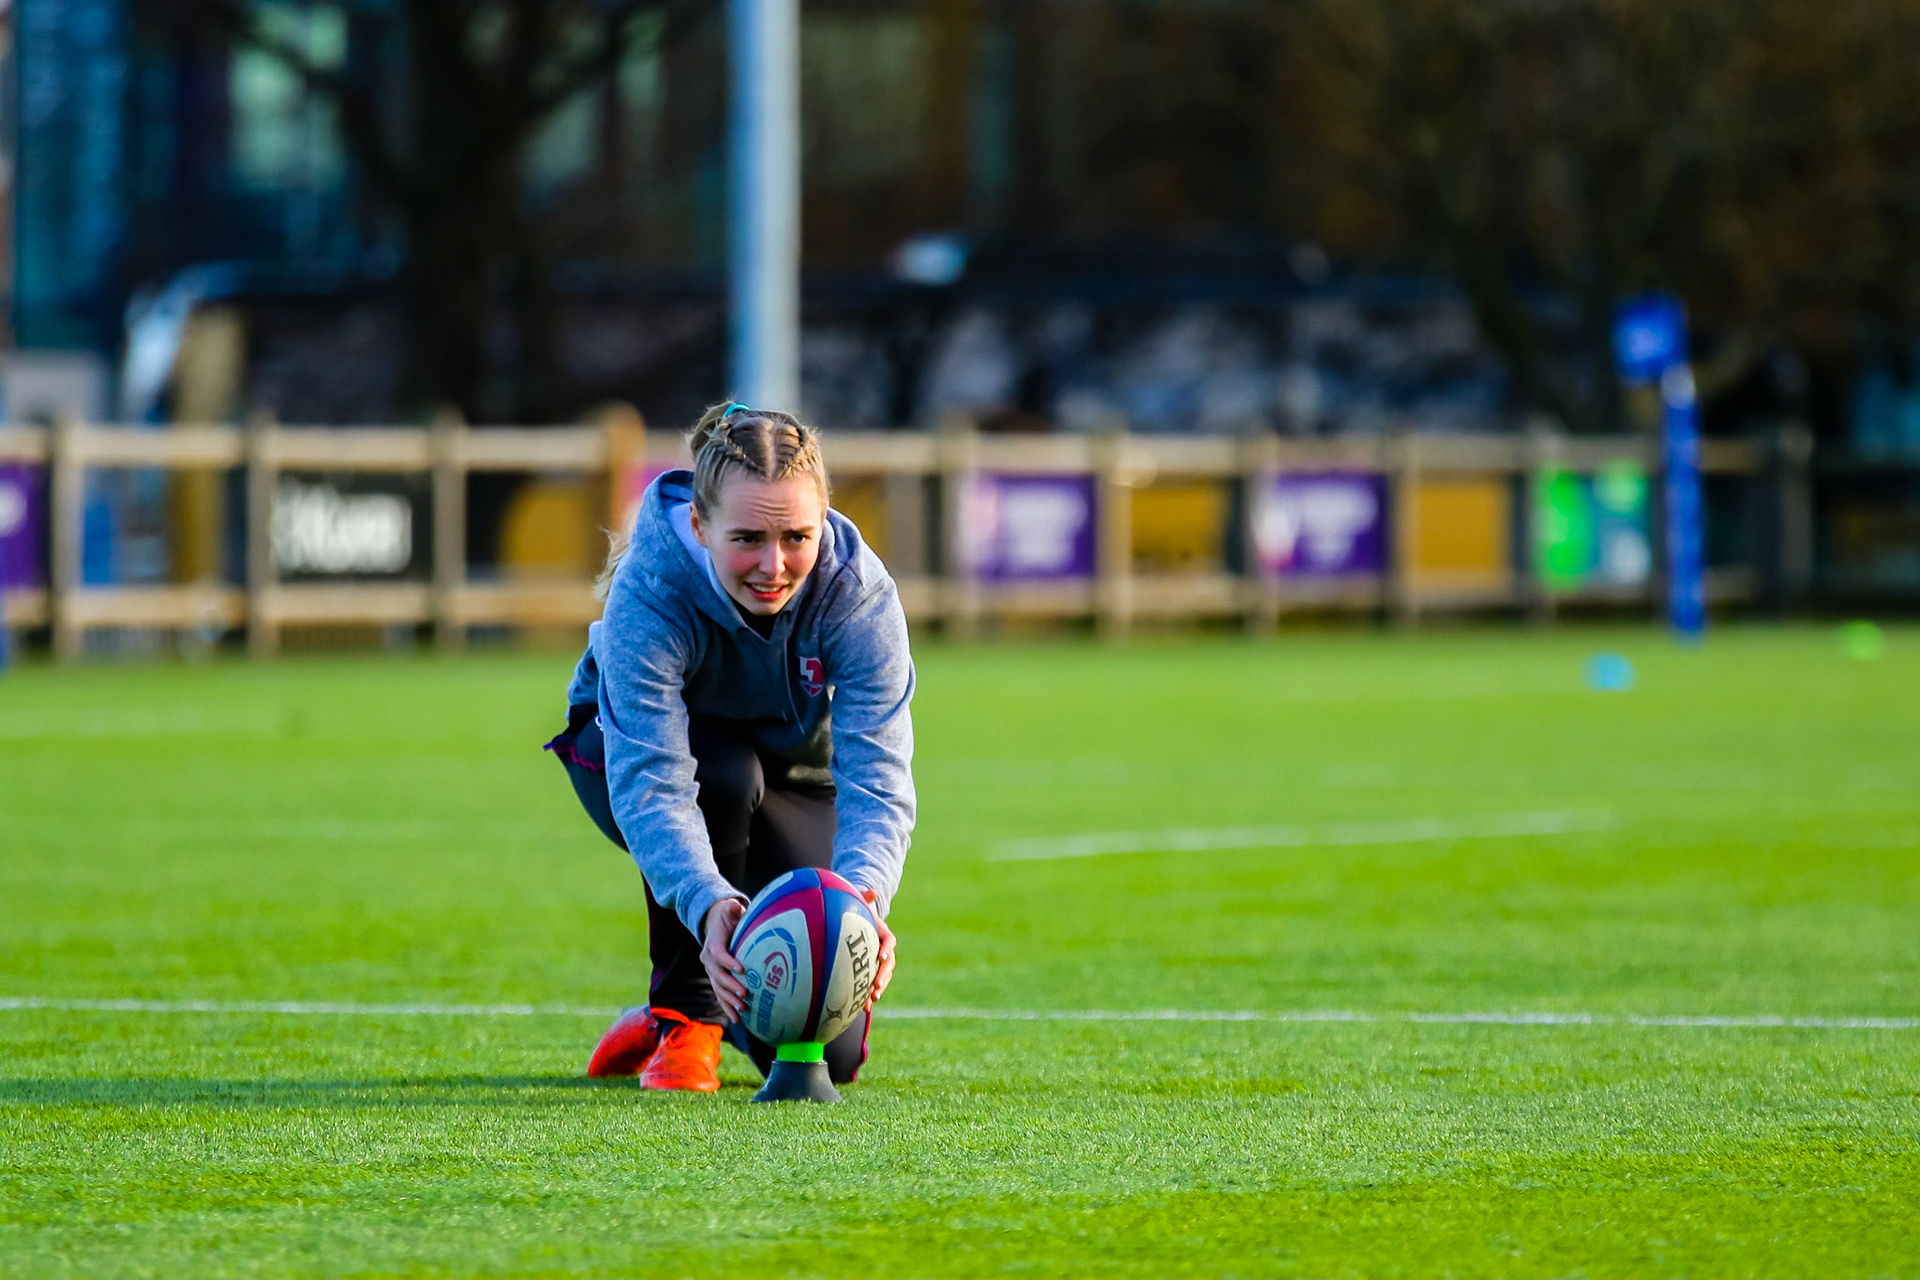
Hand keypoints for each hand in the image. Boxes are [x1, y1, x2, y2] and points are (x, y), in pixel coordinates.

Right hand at [700, 898, 747, 1022]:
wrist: (715, 924)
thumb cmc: (726, 917)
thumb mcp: (728, 910)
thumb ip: (731, 909)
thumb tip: (735, 906)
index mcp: (712, 944)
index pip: (718, 954)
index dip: (728, 961)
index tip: (742, 969)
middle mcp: (708, 960)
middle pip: (717, 976)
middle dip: (730, 986)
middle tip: (744, 994)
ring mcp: (711, 971)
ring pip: (718, 989)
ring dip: (729, 1001)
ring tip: (742, 1010)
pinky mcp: (716, 979)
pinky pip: (720, 995)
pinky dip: (727, 1007)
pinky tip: (738, 1019)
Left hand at [860, 889, 896, 1011]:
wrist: (856, 926)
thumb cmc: (857, 913)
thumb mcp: (859, 903)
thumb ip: (864, 898)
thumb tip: (871, 891)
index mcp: (883, 935)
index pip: (889, 942)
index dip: (887, 949)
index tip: (882, 955)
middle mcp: (883, 951)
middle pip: (888, 965)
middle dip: (883, 977)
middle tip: (877, 986)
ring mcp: (877, 963)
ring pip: (882, 978)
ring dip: (878, 989)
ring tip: (872, 1000)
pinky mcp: (869, 973)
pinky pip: (871, 986)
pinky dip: (867, 996)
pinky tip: (862, 1008)